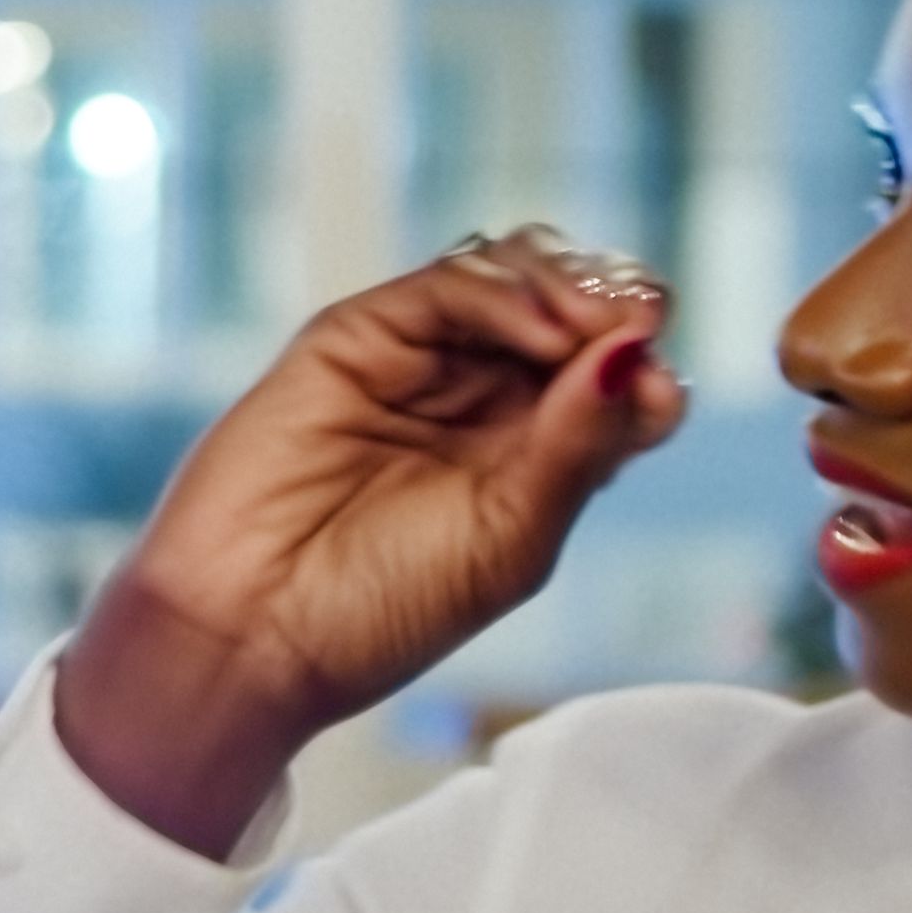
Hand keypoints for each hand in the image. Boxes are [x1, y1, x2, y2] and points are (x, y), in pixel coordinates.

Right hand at [55, 230, 688, 852]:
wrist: (250, 630)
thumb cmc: (378, 611)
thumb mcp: (512, 541)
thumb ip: (577, 445)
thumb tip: (642, 348)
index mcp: (533, 461)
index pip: (618, 384)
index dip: (646, 372)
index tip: (661, 392)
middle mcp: (484, 404)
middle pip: (577, 314)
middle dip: (616, 307)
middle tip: (640, 324)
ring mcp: (422, 365)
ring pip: (519, 283)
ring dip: (569, 289)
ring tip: (590, 325)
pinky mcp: (359, 337)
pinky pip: (448, 287)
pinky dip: (505, 292)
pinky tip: (540, 331)